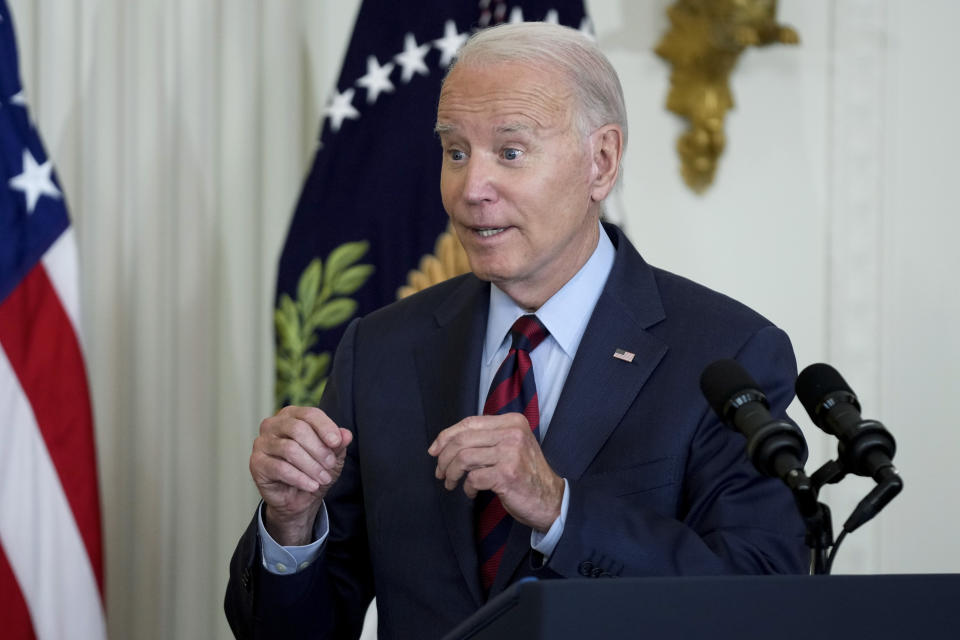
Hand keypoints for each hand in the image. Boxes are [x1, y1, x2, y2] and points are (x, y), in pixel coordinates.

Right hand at [250, 406, 352, 544]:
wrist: (299, 497)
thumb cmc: (314, 469)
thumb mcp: (332, 455)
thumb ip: (338, 443)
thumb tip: (346, 434)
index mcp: (291, 415)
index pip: (309, 414)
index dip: (325, 427)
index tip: (337, 443)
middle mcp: (272, 425)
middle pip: (298, 429)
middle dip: (319, 449)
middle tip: (331, 465)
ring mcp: (261, 443)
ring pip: (290, 449)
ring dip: (312, 466)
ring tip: (324, 478)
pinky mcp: (256, 463)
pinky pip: (280, 468)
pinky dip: (300, 478)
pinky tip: (312, 486)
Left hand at [428, 413, 563, 531]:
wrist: (551, 500)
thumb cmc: (527, 474)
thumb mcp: (511, 446)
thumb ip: (486, 439)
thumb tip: (445, 443)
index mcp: (512, 422)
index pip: (469, 423)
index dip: (446, 436)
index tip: (434, 450)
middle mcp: (512, 433)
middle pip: (462, 439)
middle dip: (444, 458)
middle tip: (440, 472)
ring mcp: (511, 453)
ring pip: (463, 458)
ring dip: (452, 473)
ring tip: (451, 483)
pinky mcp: (507, 474)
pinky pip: (473, 478)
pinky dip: (467, 487)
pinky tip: (472, 492)